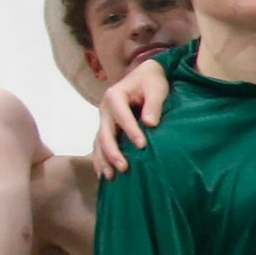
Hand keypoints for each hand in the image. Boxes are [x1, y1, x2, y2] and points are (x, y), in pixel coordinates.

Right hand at [91, 60, 170, 177]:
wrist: (144, 77)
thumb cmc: (151, 82)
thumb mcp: (156, 89)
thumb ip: (153, 105)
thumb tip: (150, 124)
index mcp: (115, 96)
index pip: (121, 116)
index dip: (131, 131)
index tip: (142, 145)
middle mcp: (105, 109)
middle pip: (105, 133)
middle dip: (113, 151)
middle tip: (124, 168)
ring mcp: (104, 120)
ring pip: (99, 142)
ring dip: (103, 160)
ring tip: (111, 177)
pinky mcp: (106, 128)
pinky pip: (99, 146)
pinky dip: (101, 160)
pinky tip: (104, 175)